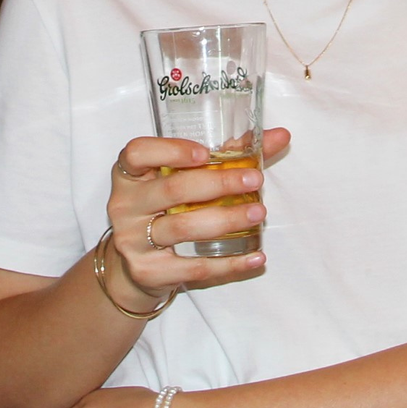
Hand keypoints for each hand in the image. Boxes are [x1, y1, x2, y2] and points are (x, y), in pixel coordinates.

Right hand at [97, 129, 289, 311]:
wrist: (137, 265)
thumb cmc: (167, 209)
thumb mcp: (186, 178)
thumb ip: (231, 154)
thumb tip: (281, 135)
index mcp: (131, 174)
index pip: (137, 153)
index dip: (170, 151)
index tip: (206, 154)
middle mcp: (125, 204)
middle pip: (172, 189)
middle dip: (218, 184)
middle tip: (255, 181)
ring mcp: (133, 239)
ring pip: (183, 227)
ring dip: (226, 220)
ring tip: (258, 214)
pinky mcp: (148, 271)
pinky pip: (193, 267)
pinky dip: (229, 264)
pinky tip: (256, 257)